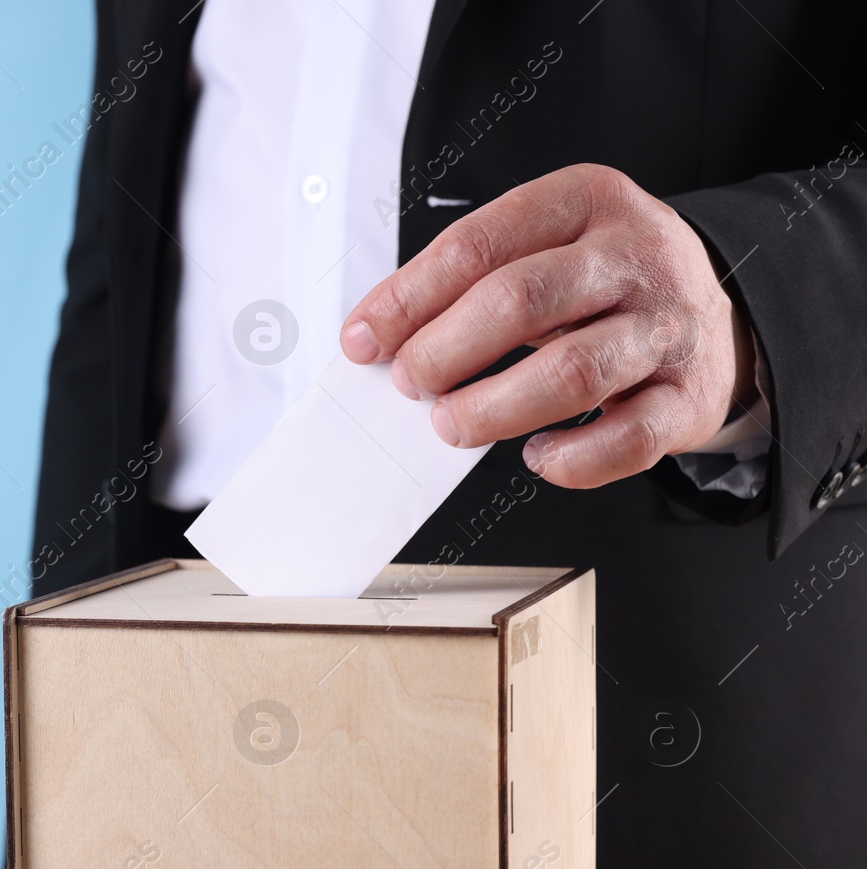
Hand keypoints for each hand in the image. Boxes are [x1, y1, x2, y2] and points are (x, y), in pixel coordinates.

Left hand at [340, 163, 756, 486]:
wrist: (713, 311)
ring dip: (495, 408)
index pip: (477, 246)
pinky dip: (573, 459)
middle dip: (445, 350)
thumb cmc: (600, 283)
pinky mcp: (690, 396)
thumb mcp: (540, 248)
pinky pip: (628, 438)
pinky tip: (538, 455)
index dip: (408, 299)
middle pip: (520, 300)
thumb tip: (375, 338)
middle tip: (411, 384)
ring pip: (573, 373)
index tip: (363, 341)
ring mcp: (668, 326)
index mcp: (585, 200)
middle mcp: (635, 255)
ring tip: (452, 424)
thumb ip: (464, 283)